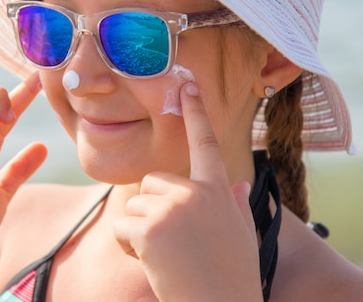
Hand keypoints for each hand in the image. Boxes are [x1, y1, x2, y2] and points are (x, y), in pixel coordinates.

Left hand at [113, 82, 261, 301]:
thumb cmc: (231, 276)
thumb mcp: (240, 235)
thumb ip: (233, 204)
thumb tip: (236, 183)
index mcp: (218, 190)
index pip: (205, 144)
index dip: (196, 114)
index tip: (188, 86)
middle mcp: (194, 192)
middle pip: (152, 181)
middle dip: (153, 208)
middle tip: (171, 240)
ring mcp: (171, 208)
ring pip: (134, 205)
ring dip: (140, 230)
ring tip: (165, 254)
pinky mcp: (148, 228)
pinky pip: (122, 227)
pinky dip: (128, 246)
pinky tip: (151, 262)